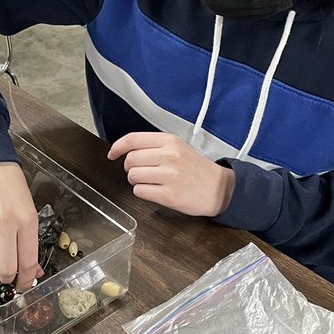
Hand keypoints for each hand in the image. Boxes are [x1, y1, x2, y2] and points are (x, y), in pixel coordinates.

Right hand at [0, 162, 42, 290]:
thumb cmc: (10, 186)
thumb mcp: (28, 210)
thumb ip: (29, 240)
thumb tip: (33, 272)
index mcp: (27, 220)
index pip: (29, 262)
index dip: (27, 280)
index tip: (24, 286)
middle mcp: (6, 222)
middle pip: (7, 268)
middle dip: (8, 277)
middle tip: (7, 274)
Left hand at [107, 132, 234, 216]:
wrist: (220, 189)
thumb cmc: (197, 169)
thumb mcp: (178, 148)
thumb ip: (154, 147)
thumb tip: (125, 151)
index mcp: (170, 141)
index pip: (133, 139)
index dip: (117, 147)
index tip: (112, 154)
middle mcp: (169, 156)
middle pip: (130, 160)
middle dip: (131, 168)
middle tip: (143, 172)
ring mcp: (169, 175)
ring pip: (132, 176)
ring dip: (137, 181)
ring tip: (152, 182)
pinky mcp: (168, 195)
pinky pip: (140, 191)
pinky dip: (143, 192)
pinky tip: (156, 191)